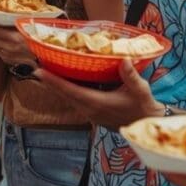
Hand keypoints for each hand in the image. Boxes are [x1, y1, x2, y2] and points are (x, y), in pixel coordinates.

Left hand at [33, 59, 162, 128]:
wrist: (147, 126)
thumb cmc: (143, 107)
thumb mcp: (140, 90)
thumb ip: (131, 75)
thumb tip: (124, 59)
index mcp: (97, 103)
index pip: (70, 91)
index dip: (54, 81)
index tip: (39, 72)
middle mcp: (90, 110)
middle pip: (64, 95)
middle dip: (50, 82)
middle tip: (37, 67)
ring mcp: (90, 114)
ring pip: (69, 99)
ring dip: (57, 87)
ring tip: (47, 73)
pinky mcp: (93, 115)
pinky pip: (75, 101)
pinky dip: (67, 91)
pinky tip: (65, 82)